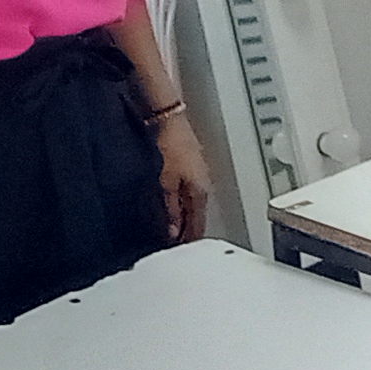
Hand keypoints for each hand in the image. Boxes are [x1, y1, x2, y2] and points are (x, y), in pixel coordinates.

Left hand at [157, 117, 212, 243]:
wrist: (170, 119)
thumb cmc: (171, 145)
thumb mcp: (166, 183)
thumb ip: (170, 208)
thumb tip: (173, 229)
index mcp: (201, 191)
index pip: (198, 225)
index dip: (189, 240)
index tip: (181, 250)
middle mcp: (204, 184)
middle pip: (198, 216)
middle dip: (189, 231)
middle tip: (177, 244)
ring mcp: (200, 174)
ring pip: (194, 204)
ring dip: (186, 216)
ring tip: (174, 228)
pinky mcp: (192, 165)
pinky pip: (190, 192)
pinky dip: (183, 202)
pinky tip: (174, 204)